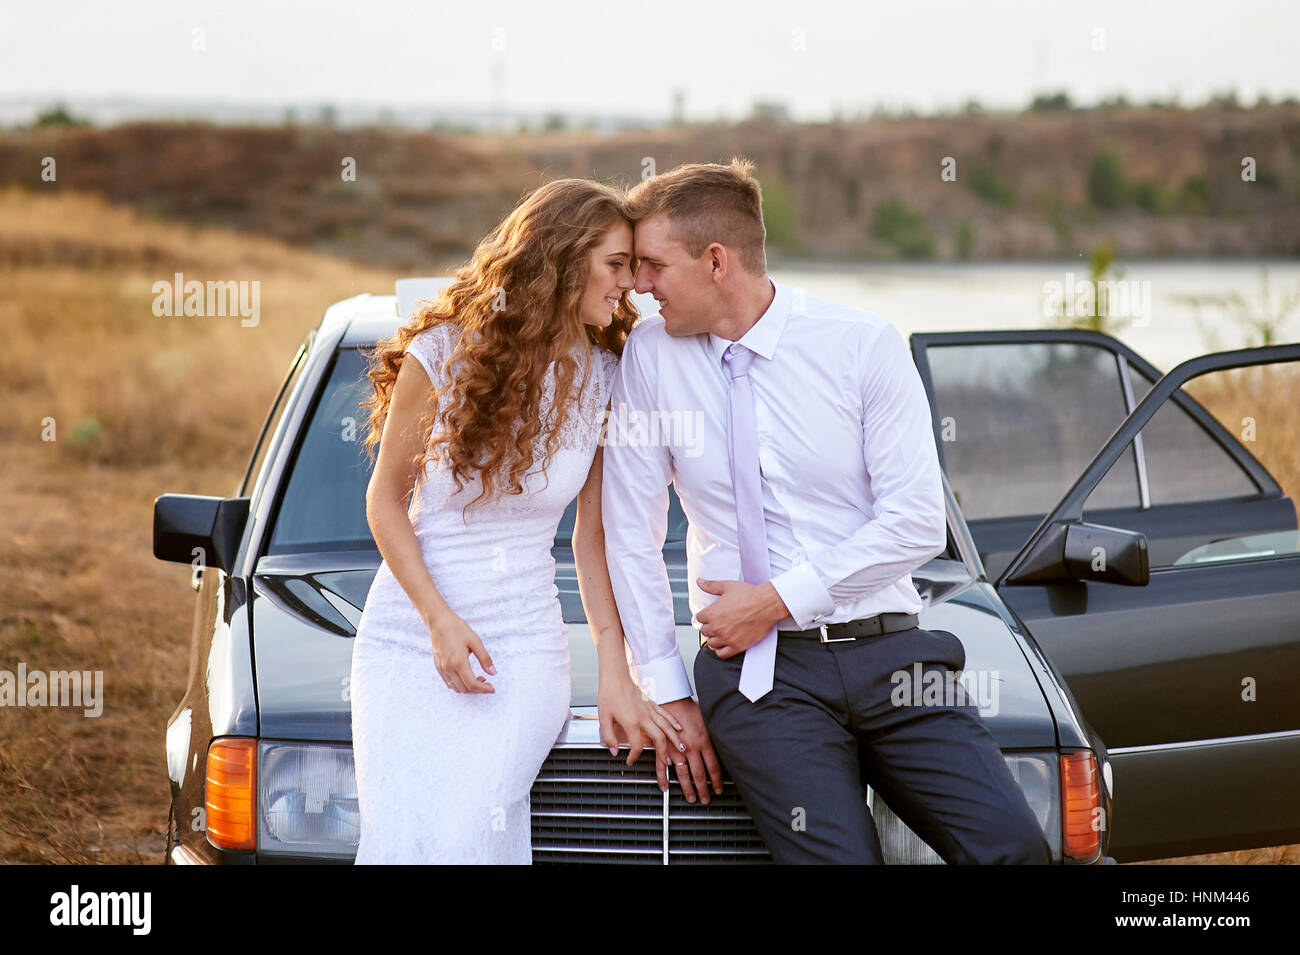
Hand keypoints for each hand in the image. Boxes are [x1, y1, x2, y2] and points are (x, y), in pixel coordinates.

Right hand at [425, 610, 495, 693]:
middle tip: (487, 683)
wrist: (439, 622)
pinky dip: (459, 684)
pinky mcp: (438, 666)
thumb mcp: (475, 641)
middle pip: (465, 688)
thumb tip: (493, 673)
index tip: (492, 688)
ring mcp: (442, 668)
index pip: (473, 684)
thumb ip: (485, 659)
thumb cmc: (457, 629)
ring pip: (456, 688)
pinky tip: (466, 676)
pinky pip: (449, 683)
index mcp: (459, 662)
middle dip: (478, 689)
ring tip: (478, 678)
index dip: (484, 689)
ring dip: (468, 688)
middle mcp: (449, 668)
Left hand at [597, 673, 685, 792]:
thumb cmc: (609, 694)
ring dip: (675, 739)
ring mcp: (650, 710)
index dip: (633, 757)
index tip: (630, 760)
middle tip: (666, 762)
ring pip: (667, 727)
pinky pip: (666, 715)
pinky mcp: (652, 704)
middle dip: (664, 752)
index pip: (637, 746)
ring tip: (681, 748)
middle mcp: (643, 718)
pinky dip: (674, 723)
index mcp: (631, 722)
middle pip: (659, 739)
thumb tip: (613, 750)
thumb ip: (608, 736)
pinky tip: (679, 728)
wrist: (616, 676)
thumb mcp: (603, 717)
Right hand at [658, 698, 724, 803]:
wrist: (670, 700)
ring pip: (683, 775)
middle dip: (704, 790)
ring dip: (688, 789)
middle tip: (706, 799)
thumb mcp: (708, 721)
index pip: (713, 768)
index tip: (718, 789)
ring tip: (691, 798)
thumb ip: (715, 736)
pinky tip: (665, 789)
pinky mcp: (662, 749)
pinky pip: (661, 768)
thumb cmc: (689, 708)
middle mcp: (690, 749)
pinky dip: (662, 780)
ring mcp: (675, 751)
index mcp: (704, 742)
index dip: (717, 781)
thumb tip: (725, 747)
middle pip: (699, 775)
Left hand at [696, 578, 788, 659]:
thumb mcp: (727, 586)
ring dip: (714, 638)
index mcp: (711, 613)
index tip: (709, 615)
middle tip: (717, 622)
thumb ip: (711, 586)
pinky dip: (721, 650)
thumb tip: (700, 582)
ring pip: (711, 643)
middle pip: (704, 631)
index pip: (698, 618)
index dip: (704, 616)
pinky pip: (722, 654)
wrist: (767, 604)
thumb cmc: (749, 595)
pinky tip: (725, 644)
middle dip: (709, 626)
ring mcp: (726, 638)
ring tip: (721, 633)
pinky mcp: (737, 646)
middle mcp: (717, 627)